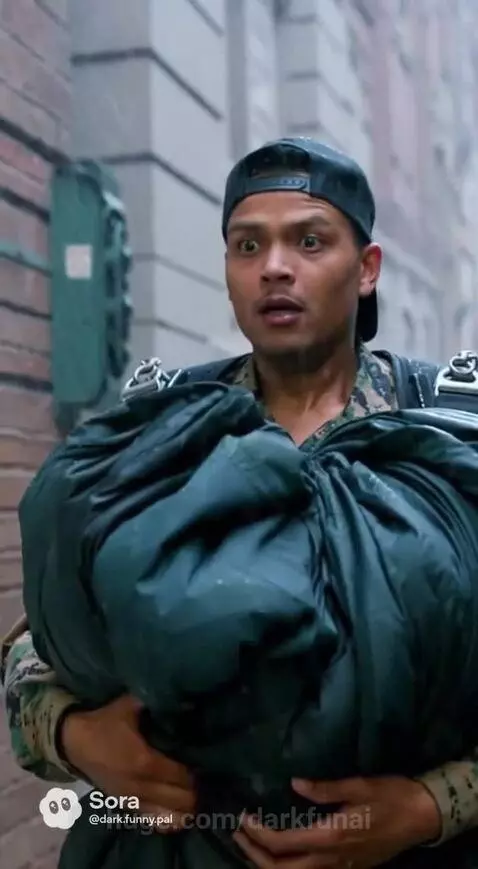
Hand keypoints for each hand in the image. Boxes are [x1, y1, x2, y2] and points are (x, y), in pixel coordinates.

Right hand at [60, 693, 196, 832]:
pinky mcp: (125, 806)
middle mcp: (141, 786)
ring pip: (169, 816)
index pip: (182, 777)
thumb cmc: (104, 722)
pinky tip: (178, 813)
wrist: (73, 742)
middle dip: (194, 790)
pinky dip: (168, 818)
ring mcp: (132, 800)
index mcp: (145, 762)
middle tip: (203, 777)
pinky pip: (152, 820)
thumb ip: (156, 701)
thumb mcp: (129, 705)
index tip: (205, 762)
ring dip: (184, 807)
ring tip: (193, 794)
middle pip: (180, 800)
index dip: (196, 772)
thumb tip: (184, 696)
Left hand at [233, 774, 440, 866]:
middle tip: (238, 833)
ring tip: (252, 844)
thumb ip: (324, 789)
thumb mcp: (358, 785)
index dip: (257, 834)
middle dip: (254, 854)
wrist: (423, 817)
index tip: (243, 817)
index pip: (282, 845)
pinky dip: (288, 867)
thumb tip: (294, 784)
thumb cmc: (391, 796)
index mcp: (331, 837)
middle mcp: (332, 859)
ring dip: (268, 864)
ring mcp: (341, 867)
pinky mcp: (348, 867)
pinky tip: (283, 851)